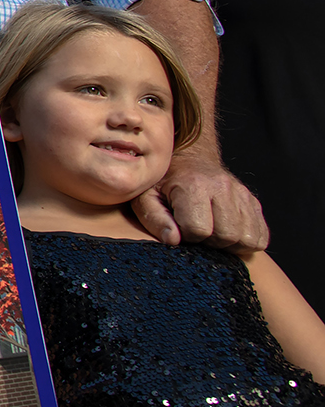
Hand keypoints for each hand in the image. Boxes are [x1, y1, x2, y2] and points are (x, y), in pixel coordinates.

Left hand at [132, 158, 268, 249]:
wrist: (188, 161)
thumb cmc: (162, 184)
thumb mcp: (146, 198)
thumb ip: (155, 219)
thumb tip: (174, 240)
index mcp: (194, 184)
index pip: (199, 229)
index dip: (186, 236)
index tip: (179, 227)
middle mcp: (223, 187)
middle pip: (227, 236)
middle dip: (209, 242)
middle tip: (196, 233)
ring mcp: (243, 194)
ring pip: (247, 239)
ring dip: (228, 244)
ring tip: (210, 233)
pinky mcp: (254, 203)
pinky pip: (260, 237)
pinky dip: (245, 243)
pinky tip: (226, 234)